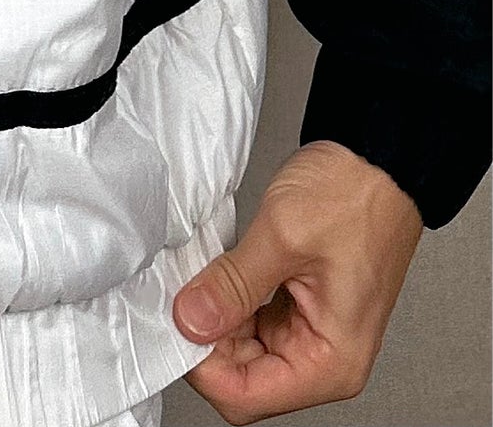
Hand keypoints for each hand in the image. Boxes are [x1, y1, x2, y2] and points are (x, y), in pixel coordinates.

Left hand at [172, 139, 422, 422]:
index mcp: (332, 361)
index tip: (174, 321)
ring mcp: (312, 333)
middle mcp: (326, 358)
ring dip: (215, 317)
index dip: (201, 365)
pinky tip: (216, 273)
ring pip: (241, 349)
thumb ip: (232, 284)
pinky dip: (228, 301)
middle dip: (205, 338)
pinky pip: (252, 321)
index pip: (246, 396)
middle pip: (241, 376)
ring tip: (198, 276)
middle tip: (179, 291)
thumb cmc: (355, 195)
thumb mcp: (283, 235)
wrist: (380, 158)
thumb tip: (190, 320)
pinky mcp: (300, 308)